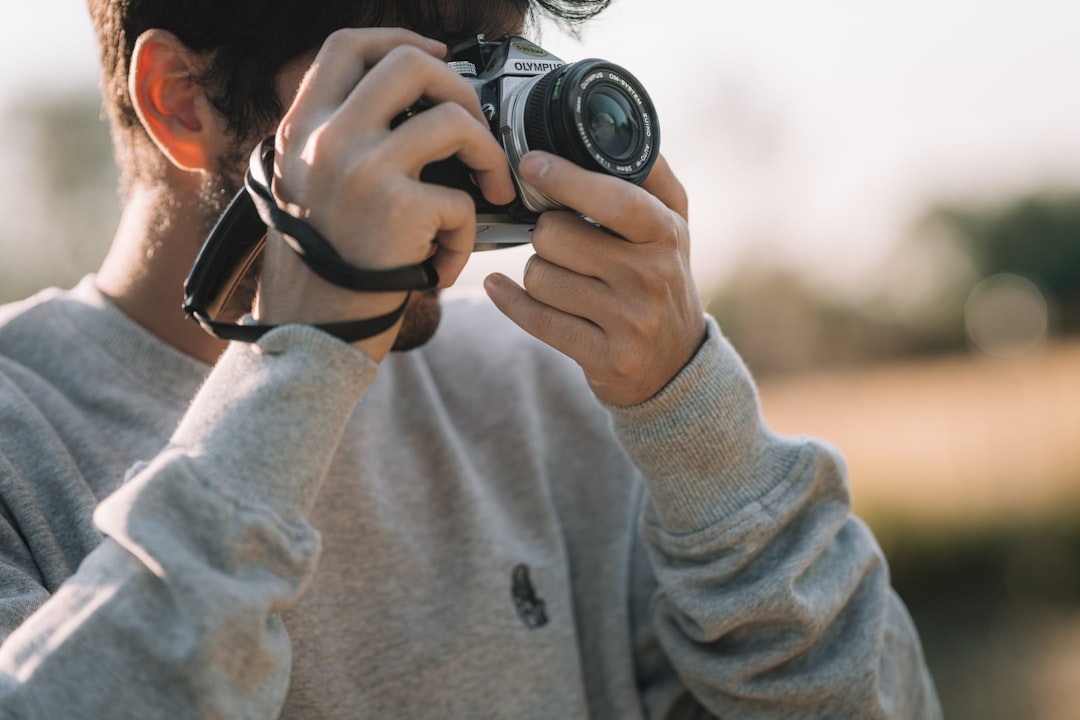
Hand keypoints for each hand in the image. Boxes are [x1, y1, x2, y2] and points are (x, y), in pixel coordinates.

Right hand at [255, 28, 515, 360]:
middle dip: (462, 89)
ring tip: (489, 190)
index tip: (436, 54)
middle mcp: (326, 139)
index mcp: (302, 128)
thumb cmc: (321, 266)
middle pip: (410, 64)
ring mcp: (362, 169)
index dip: (400, 39)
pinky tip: (444, 260)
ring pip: (454, 120)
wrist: (312, 331)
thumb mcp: (304, 187)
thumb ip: (338, 141)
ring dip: (488, 156)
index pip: (347, 46)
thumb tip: (409, 108)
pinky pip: (464, 199)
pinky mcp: (397, 208)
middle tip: (476, 130)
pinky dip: (467, 234)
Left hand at [484, 151, 705, 406]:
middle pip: (556, 236)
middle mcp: (652, 277)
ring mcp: (630, 321)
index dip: (566, 179)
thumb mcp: (672, 225)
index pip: (612, 199)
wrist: (676, 363)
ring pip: (540, 276)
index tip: (531, 163)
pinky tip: (501, 287)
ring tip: (561, 275)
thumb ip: (650, 175)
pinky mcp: (606, 357)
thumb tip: (613, 122)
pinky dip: (510, 300)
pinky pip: (536, 319)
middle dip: (546, 235)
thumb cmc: (661, 278)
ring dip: (538, 272)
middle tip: (561, 242)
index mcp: (665, 234)